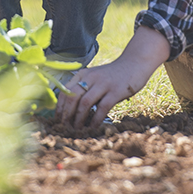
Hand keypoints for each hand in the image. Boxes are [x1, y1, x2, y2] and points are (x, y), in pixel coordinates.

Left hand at [55, 26, 170, 127]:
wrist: (134, 63)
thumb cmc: (113, 74)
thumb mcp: (95, 76)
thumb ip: (84, 87)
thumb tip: (70, 109)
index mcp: (83, 74)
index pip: (65, 92)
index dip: (59, 108)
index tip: (57, 121)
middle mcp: (91, 78)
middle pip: (72, 98)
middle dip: (66, 115)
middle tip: (65, 128)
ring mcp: (103, 84)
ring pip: (84, 103)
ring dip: (78, 119)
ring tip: (77, 130)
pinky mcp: (115, 91)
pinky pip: (101, 108)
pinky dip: (95, 120)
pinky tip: (93, 128)